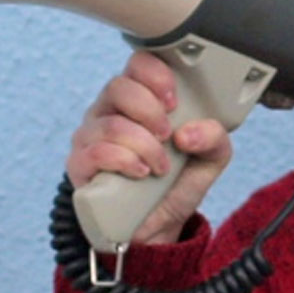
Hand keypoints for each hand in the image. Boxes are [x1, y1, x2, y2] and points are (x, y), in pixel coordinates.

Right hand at [66, 50, 233, 244]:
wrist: (155, 227)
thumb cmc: (175, 183)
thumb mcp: (209, 159)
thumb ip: (214, 138)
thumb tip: (188, 133)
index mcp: (139, 99)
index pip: (137, 65)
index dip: (155, 75)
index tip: (173, 101)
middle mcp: (110, 110)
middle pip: (118, 87)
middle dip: (149, 111)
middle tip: (168, 136)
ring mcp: (90, 136)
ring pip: (110, 124)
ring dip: (143, 146)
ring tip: (160, 166)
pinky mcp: (79, 164)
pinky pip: (95, 152)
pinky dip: (124, 161)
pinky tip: (140, 173)